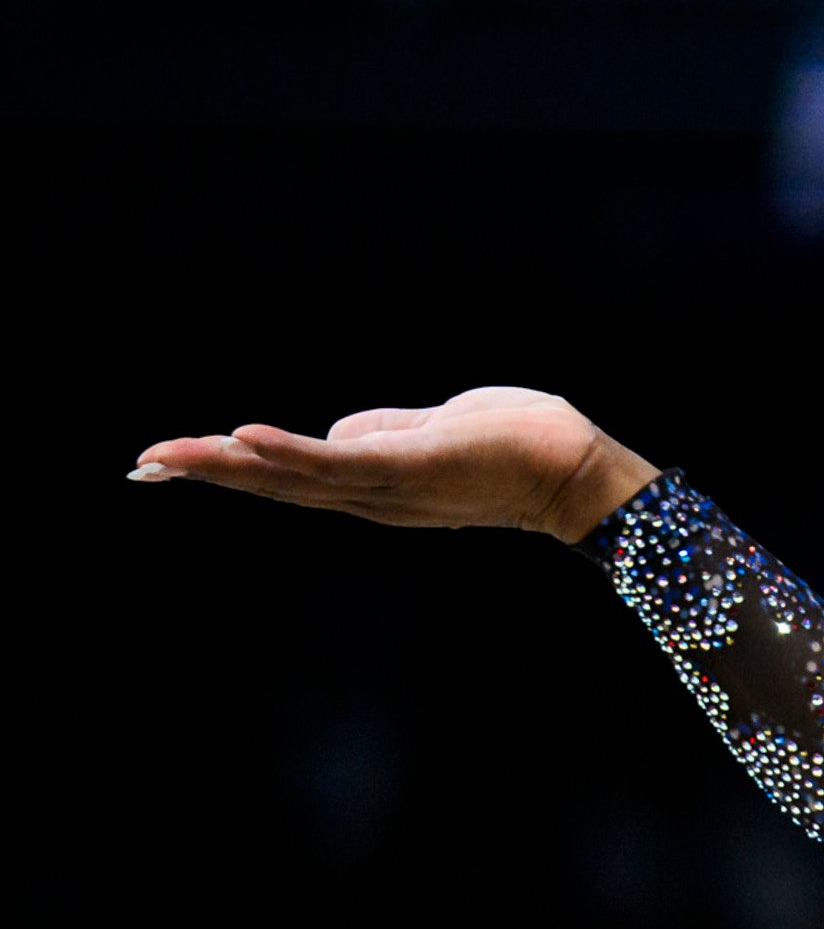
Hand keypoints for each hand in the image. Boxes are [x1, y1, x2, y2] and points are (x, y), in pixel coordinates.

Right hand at [131, 388, 660, 540]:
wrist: (576, 467)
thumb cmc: (514, 443)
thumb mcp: (432, 432)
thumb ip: (380, 433)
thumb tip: (334, 435)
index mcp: (372, 486)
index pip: (287, 478)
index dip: (228, 469)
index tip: (165, 463)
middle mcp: (372, 496)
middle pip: (275, 484)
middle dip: (207, 472)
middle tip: (142, 465)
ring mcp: (389, 486)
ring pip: (294, 478)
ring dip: (229, 464)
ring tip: (171, 454)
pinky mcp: (411, 469)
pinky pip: (339, 463)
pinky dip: (291, 451)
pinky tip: (245, 438)